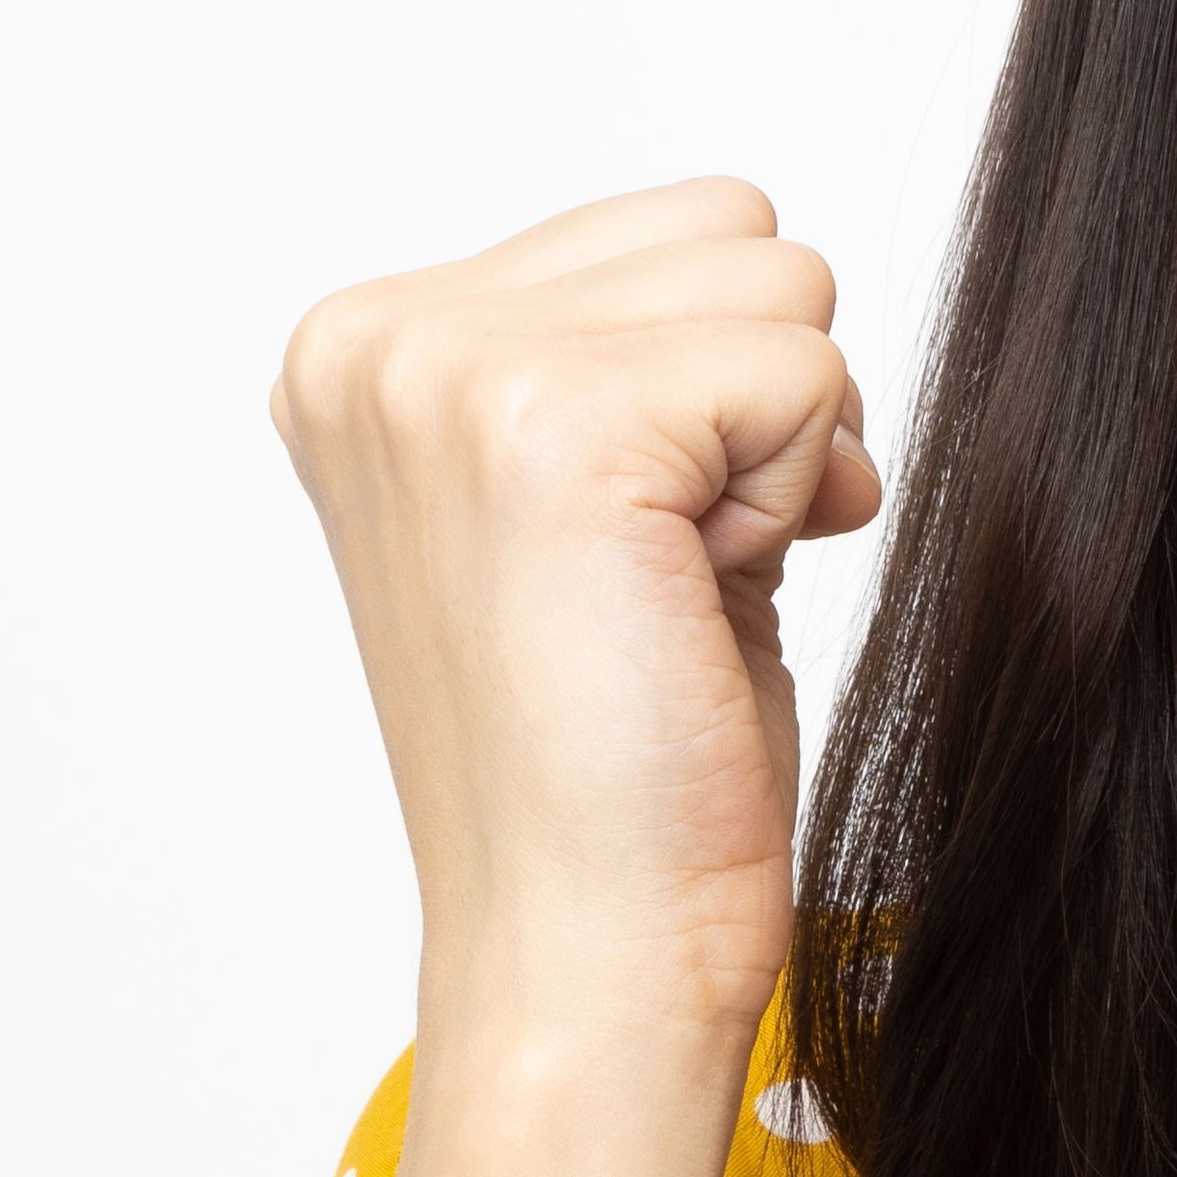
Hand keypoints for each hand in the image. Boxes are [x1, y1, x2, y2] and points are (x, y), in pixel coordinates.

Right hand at [269, 178, 872, 1054]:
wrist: (584, 950)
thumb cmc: (614, 764)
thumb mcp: (605, 509)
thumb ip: (645, 364)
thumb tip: (784, 272)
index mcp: (369, 346)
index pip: (672, 227)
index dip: (721, 391)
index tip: (640, 546)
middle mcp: (381, 338)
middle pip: (738, 233)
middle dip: (760, 406)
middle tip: (673, 576)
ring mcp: (453, 373)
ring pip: (786, 290)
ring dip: (780, 453)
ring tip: (678, 592)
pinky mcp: (560, 429)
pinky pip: (807, 375)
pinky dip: (796, 504)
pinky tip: (701, 607)